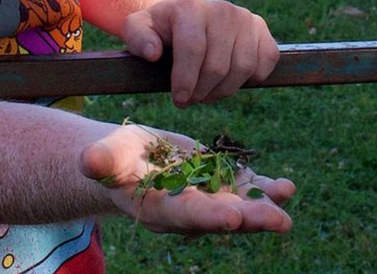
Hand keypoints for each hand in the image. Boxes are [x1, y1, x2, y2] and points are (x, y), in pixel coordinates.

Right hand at [81, 124, 294, 235]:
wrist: (131, 161)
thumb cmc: (113, 159)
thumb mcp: (105, 155)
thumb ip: (101, 160)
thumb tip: (88, 159)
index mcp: (160, 209)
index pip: (187, 215)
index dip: (209, 217)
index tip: (231, 217)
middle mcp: (189, 211)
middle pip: (222, 217)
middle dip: (251, 219)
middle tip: (279, 221)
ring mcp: (208, 199)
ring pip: (242, 205)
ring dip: (267, 206)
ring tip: (288, 198)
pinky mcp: (221, 183)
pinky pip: (247, 189)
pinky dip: (267, 189)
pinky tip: (287, 188)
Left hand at [122, 0, 279, 105]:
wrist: (190, 17)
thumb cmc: (162, 29)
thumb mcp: (139, 28)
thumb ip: (137, 37)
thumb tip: (152, 53)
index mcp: (191, 7)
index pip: (193, 49)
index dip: (185, 81)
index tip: (179, 99)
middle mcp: (223, 9)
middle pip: (218, 66)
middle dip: (202, 91)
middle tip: (191, 99)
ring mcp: (246, 18)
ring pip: (243, 68)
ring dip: (224, 90)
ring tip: (208, 92)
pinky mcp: (262, 29)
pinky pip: (266, 61)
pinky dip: (252, 78)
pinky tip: (231, 78)